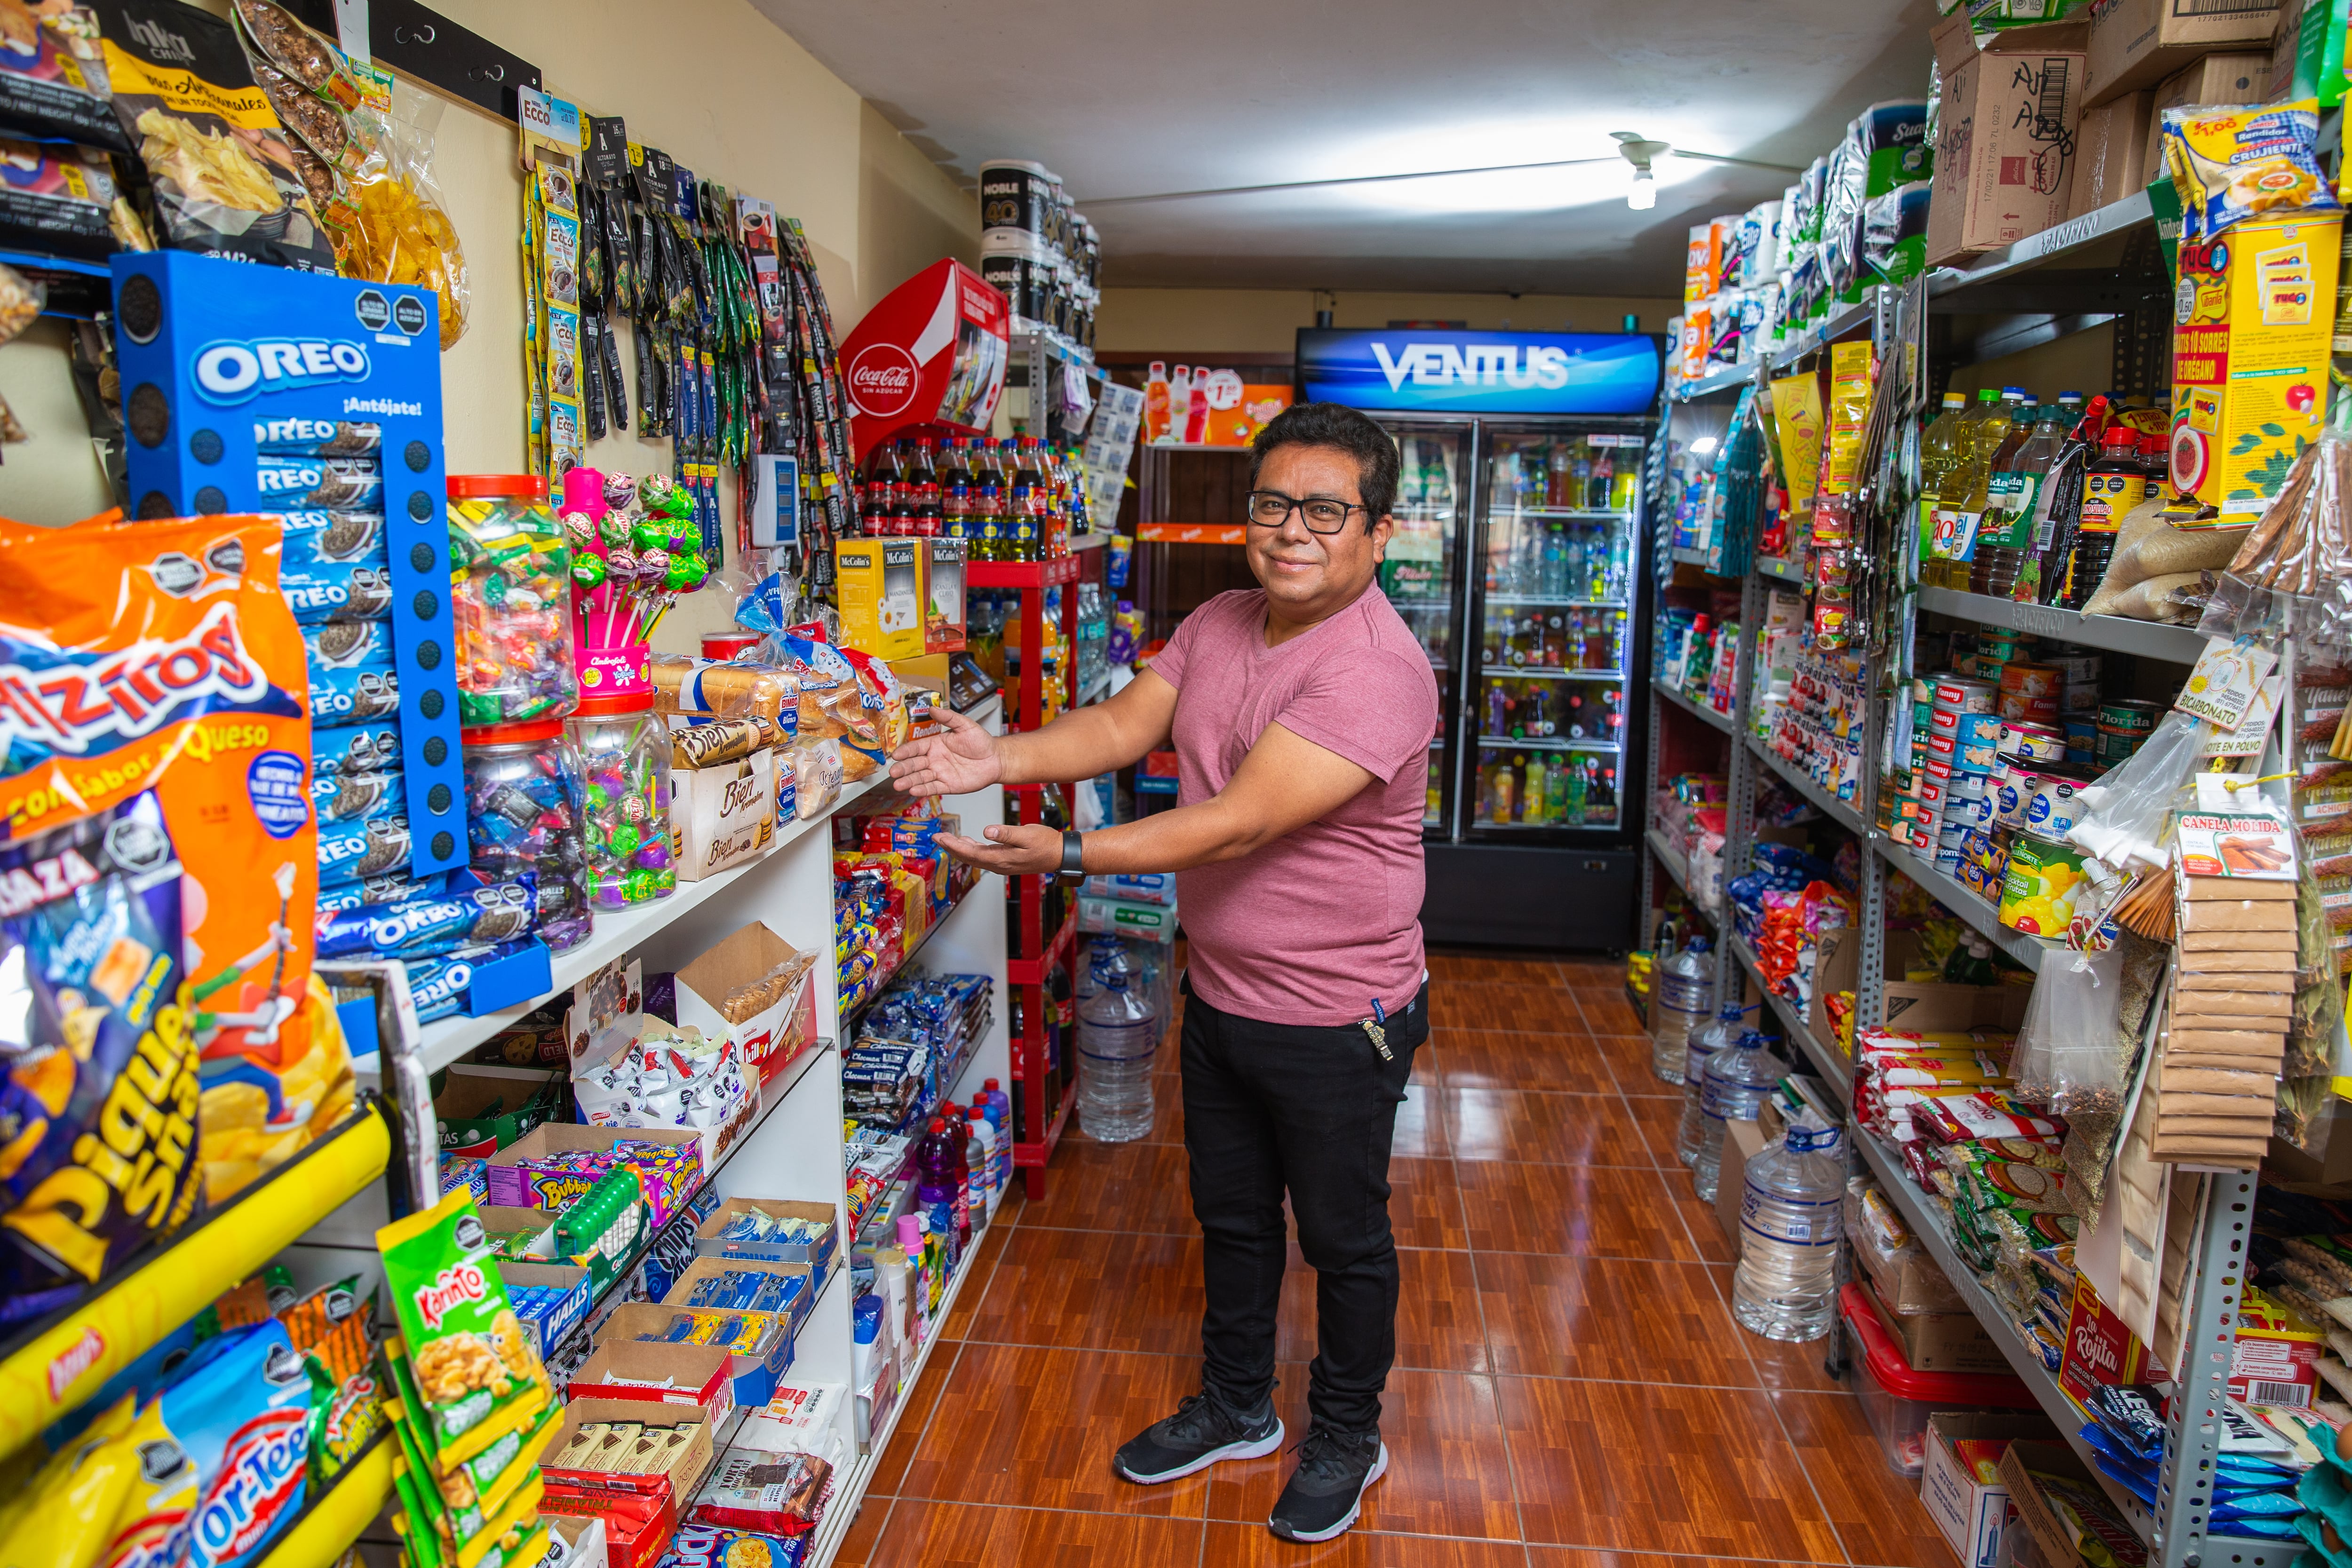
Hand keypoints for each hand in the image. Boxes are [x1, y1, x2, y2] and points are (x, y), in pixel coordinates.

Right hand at [889, 705, 1002, 796]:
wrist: (996, 758)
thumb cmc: (981, 741)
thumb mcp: (965, 725)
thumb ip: (949, 717)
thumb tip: (932, 708)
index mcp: (935, 744)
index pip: (916, 748)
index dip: (905, 751)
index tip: (895, 755)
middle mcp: (934, 759)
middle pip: (914, 764)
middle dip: (903, 768)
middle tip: (893, 771)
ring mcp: (940, 773)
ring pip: (921, 777)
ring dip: (909, 781)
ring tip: (898, 784)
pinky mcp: (948, 785)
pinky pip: (933, 788)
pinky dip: (923, 789)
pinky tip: (913, 790)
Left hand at [933, 823, 1061, 875]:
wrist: (1060, 855)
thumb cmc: (1046, 844)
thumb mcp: (1026, 835)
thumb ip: (1006, 834)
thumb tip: (987, 831)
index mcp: (1001, 859)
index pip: (970, 853)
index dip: (953, 845)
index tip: (939, 837)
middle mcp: (998, 865)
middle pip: (968, 857)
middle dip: (951, 847)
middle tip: (937, 837)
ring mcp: (1002, 864)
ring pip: (975, 857)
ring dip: (960, 849)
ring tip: (947, 840)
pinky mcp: (1006, 861)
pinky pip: (983, 856)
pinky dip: (972, 849)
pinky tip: (968, 842)